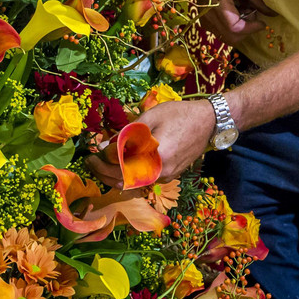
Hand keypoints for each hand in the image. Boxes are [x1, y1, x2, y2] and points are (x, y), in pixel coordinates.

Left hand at [86, 99, 216, 186]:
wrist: (208, 122)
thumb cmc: (179, 114)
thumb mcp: (150, 117)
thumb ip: (127, 134)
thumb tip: (104, 146)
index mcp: (155, 158)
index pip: (120, 167)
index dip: (102, 162)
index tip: (91, 153)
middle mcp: (160, 173)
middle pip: (124, 181)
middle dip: (103, 173)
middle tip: (89, 162)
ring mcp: (166, 177)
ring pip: (133, 184)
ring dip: (114, 176)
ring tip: (100, 165)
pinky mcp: (169, 176)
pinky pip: (143, 180)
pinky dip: (128, 176)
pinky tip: (118, 166)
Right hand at [198, 0, 274, 46]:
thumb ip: (257, 0)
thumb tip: (272, 14)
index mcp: (217, 3)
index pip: (235, 28)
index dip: (251, 28)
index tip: (262, 22)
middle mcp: (208, 16)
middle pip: (231, 37)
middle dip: (247, 30)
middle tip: (253, 15)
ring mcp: (205, 20)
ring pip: (227, 37)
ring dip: (240, 29)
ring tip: (244, 11)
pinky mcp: (205, 21)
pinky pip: (222, 32)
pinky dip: (233, 26)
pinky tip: (236, 12)